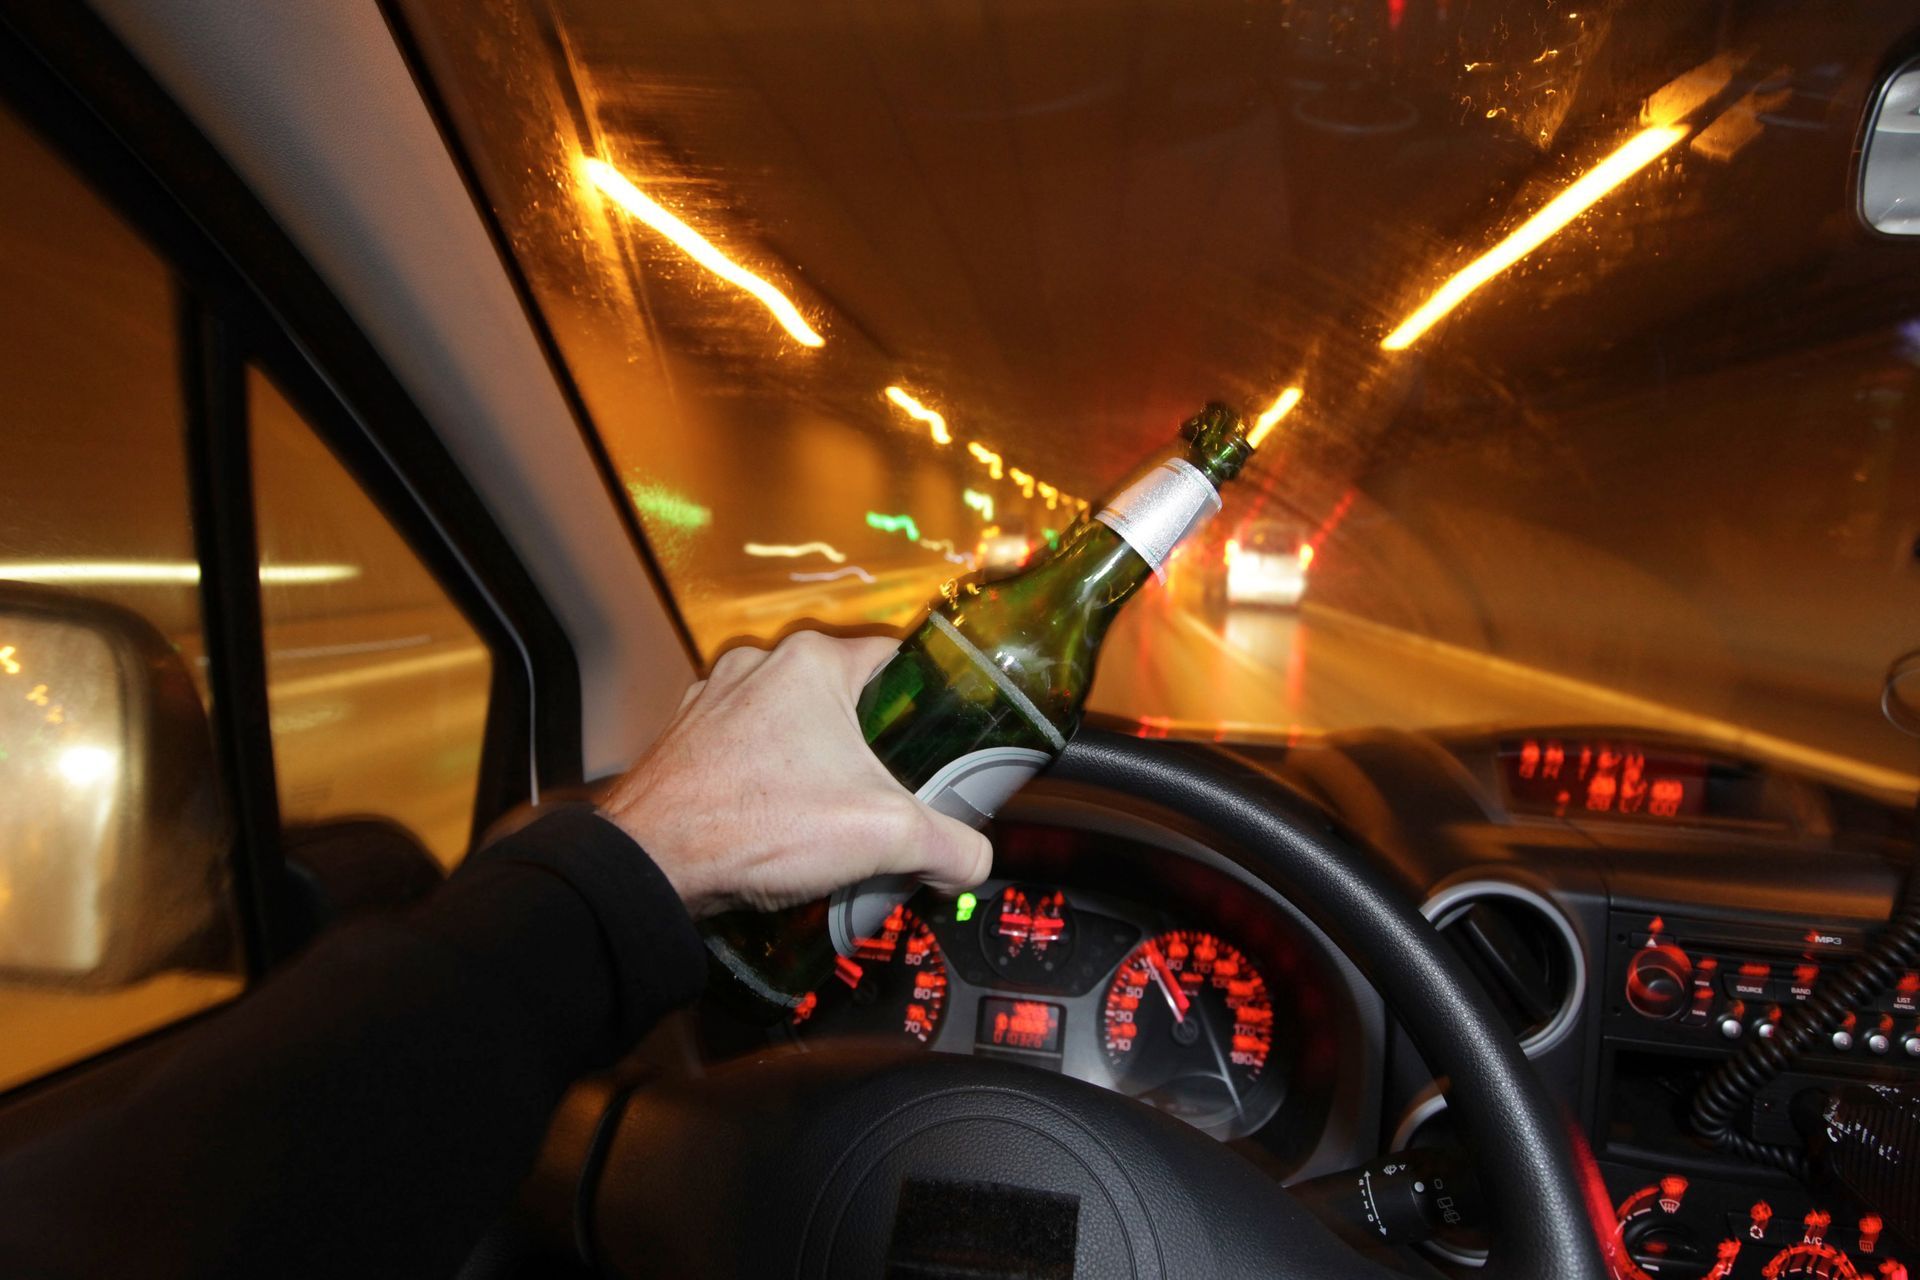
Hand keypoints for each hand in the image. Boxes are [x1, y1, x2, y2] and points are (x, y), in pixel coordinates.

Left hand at [599, 630, 993, 916]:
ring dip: (813, 766)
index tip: (939, 741)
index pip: (895, 660)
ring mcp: (713, 701)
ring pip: (789, 726)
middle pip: (843, 700)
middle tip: (889, 796)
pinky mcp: (683, 740)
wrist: (650, 866)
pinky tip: (775, 826)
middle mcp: (758, 667)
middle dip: (868, 749)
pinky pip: (743, 751)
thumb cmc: (754, 827)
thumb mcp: (884, 836)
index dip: (926, 703)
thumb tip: (973, 862)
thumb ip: (949, 845)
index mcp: (811, 662)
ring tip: (830, 819)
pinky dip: (764, 781)